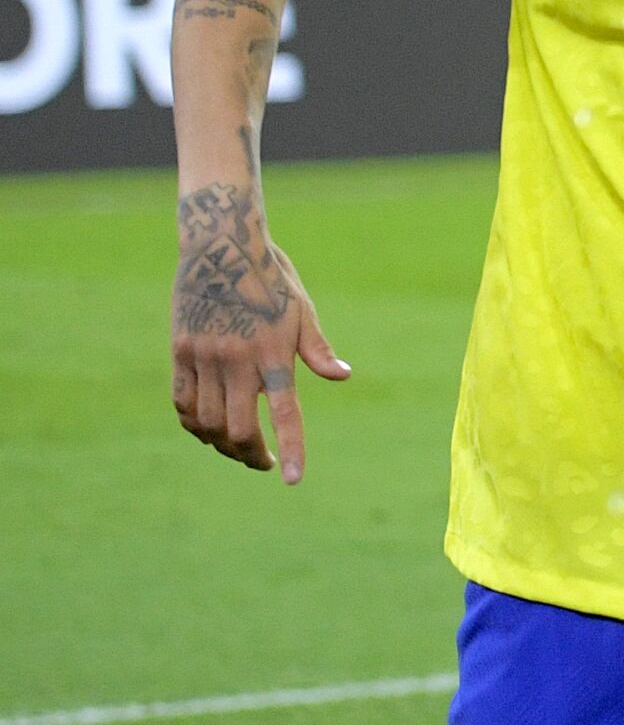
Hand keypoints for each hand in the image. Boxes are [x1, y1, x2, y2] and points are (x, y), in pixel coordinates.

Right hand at [170, 186, 352, 482]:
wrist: (221, 245)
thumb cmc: (272, 278)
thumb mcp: (302, 310)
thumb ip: (318, 349)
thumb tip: (343, 377)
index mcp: (273, 354)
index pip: (283, 414)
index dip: (290, 450)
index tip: (292, 479)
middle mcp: (236, 361)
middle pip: (238, 430)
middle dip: (252, 455)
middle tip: (265, 463)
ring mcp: (204, 358)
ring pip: (206, 422)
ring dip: (222, 445)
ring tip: (239, 450)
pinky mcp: (180, 352)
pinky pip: (182, 401)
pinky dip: (194, 424)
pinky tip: (207, 431)